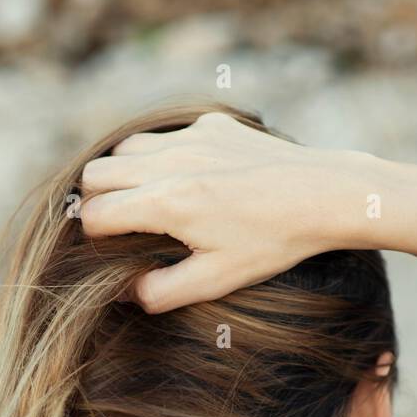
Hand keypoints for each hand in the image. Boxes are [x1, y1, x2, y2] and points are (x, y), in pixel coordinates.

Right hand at [79, 112, 360, 312]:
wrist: (324, 194)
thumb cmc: (272, 244)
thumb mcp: (216, 281)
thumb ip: (162, 292)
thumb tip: (125, 291)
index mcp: (167, 203)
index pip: (95, 214)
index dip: (93, 236)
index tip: (107, 250)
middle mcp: (170, 161)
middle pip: (95, 173)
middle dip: (96, 201)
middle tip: (117, 227)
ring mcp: (190, 137)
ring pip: (124, 148)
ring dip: (122, 175)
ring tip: (144, 203)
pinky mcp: (211, 124)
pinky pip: (165, 135)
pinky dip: (160, 157)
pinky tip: (187, 180)